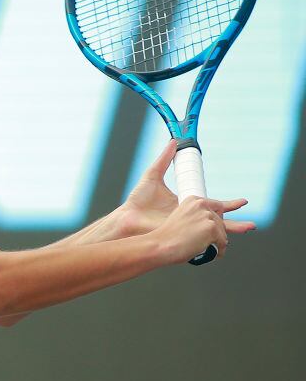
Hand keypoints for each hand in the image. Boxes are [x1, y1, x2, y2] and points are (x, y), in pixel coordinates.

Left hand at [119, 140, 256, 237]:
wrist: (128, 218)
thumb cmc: (138, 200)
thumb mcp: (153, 175)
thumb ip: (164, 159)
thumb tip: (173, 142)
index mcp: (186, 204)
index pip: (212, 204)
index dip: (227, 204)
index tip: (242, 201)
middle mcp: (190, 216)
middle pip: (218, 218)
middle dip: (235, 219)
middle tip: (251, 223)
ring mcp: (187, 227)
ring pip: (215, 230)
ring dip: (233, 229)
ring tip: (249, 228)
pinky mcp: (182, 234)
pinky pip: (203, 236)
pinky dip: (215, 237)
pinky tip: (226, 239)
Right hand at [151, 195, 231, 263]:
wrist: (160, 245)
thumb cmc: (167, 237)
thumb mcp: (181, 218)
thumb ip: (196, 216)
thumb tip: (209, 224)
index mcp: (192, 200)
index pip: (216, 207)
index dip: (214, 219)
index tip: (212, 227)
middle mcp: (201, 205)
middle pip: (220, 220)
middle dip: (216, 232)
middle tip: (206, 241)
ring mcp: (207, 216)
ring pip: (223, 232)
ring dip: (218, 242)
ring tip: (207, 248)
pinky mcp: (211, 228)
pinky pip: (223, 242)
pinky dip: (220, 250)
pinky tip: (212, 253)